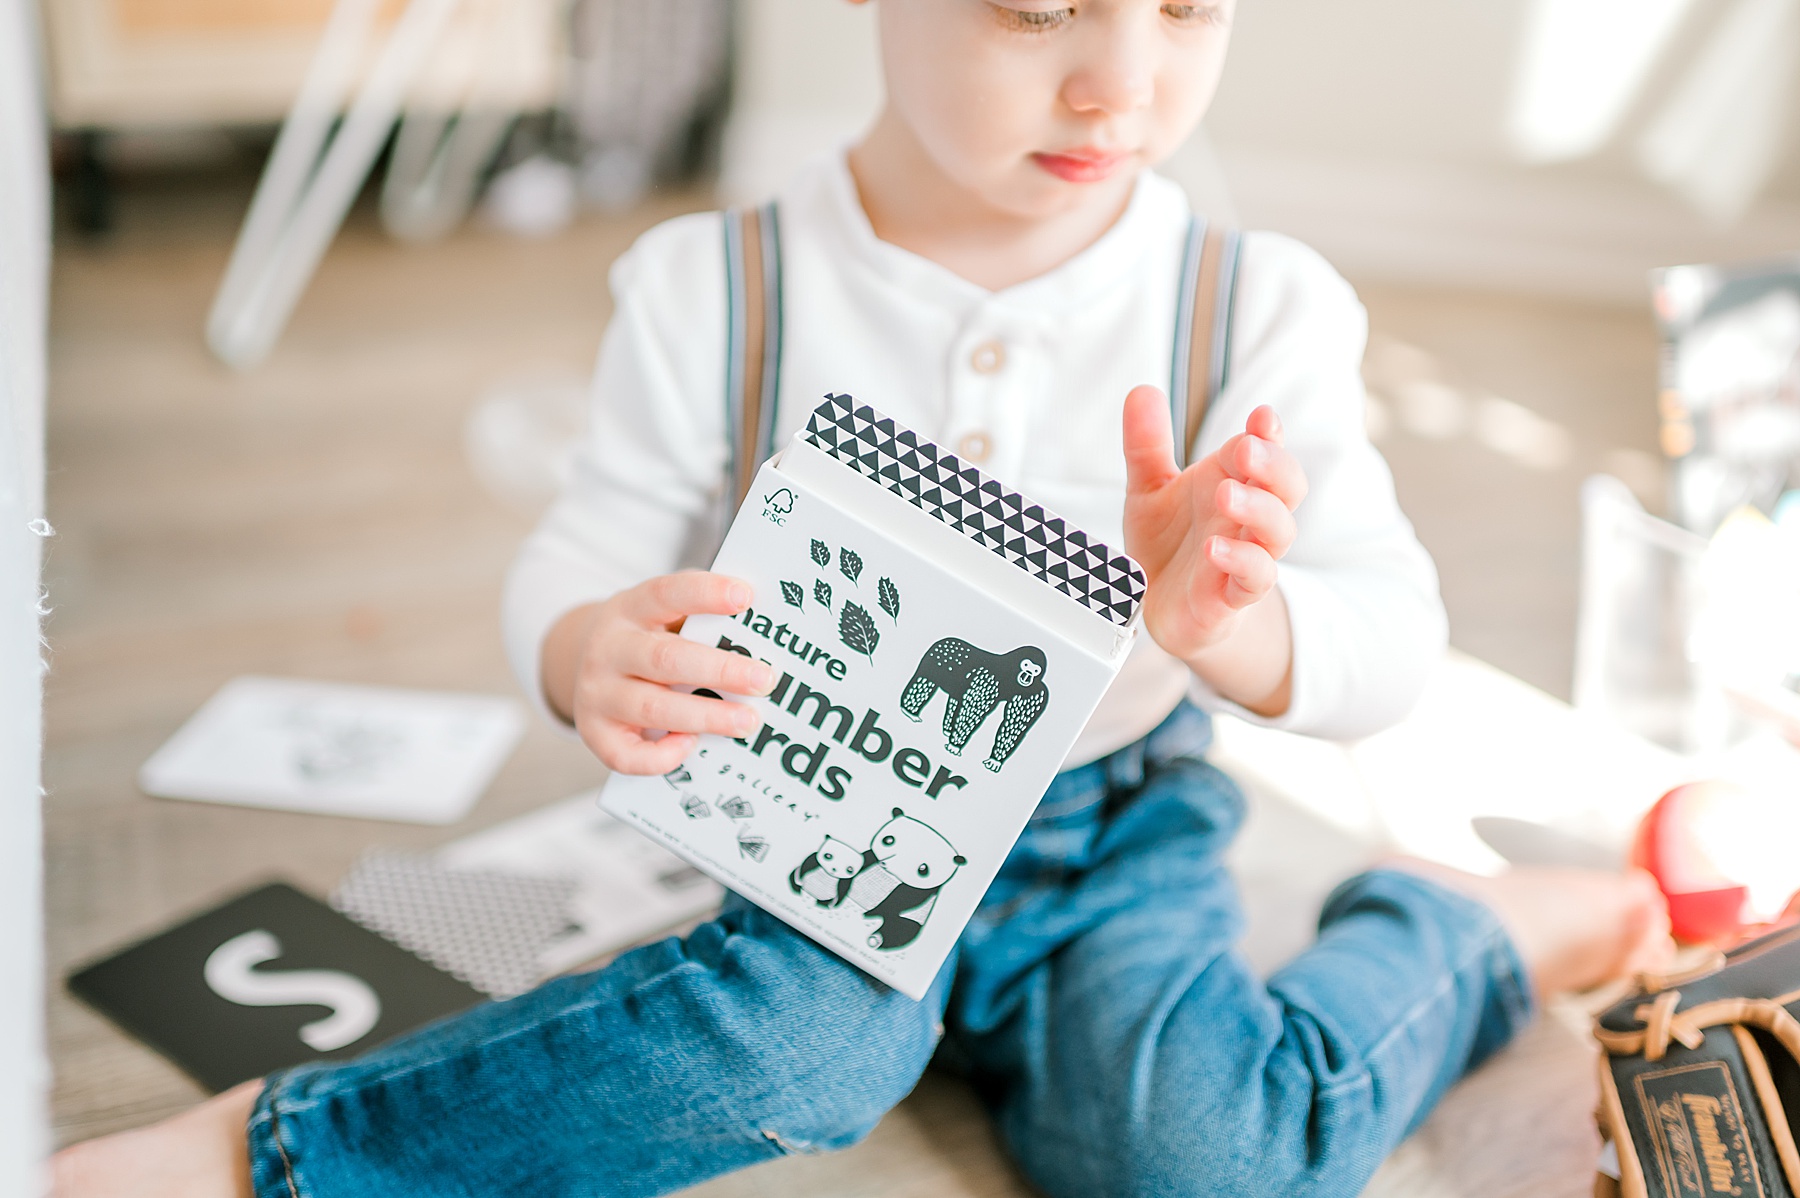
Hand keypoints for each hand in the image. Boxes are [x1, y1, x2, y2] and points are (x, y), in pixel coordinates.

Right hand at [548, 572, 776, 774]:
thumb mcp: (662, 614)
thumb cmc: (644, 639)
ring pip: (654, 708)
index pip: (667, 594)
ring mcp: (597, 693)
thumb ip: (701, 615)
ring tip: (747, 721)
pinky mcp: (595, 733)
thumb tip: (761, 627)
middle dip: (721, 670)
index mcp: (631, 609)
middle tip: (765, 680)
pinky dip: (662, 756)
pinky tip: (692, 745)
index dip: (706, 594)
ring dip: (706, 716)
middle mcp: (609, 649)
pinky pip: (627, 755)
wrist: (581, 661)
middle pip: (666, 658)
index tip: (745, 597)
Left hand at [1121, 385, 1306, 663]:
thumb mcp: (1148, 489)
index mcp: (1233, 482)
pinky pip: (1254, 578)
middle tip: (1246, 449)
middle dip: (1274, 465)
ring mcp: (1246, 555)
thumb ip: (1146, 445)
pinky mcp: (1233, 595)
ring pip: (1278, 531)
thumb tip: (1141, 391)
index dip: (1269, 434)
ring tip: (1226, 496)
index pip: (1265, 451)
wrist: (1161, 607)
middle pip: (1286, 487)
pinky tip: (1213, 548)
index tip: (1262, 416)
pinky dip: (1241, 562)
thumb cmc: (1166, 543)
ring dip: (1258, 510)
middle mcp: (1246, 517)